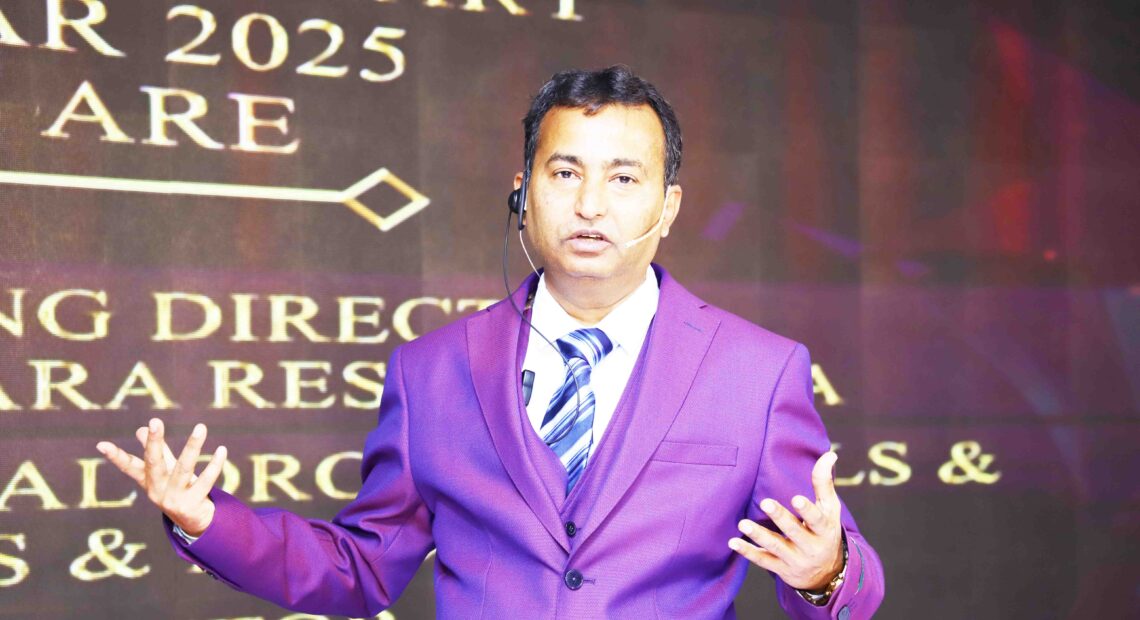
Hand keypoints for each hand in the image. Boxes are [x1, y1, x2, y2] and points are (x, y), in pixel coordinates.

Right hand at [96, 418, 226, 536]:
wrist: (193, 521)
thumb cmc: (176, 489)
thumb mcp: (164, 472)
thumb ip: (157, 451)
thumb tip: (142, 428)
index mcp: (148, 481)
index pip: (129, 466)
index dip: (116, 456)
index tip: (101, 445)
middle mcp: (158, 490)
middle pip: (154, 463)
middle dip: (154, 442)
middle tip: (155, 421)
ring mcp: (174, 498)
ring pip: (184, 469)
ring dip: (192, 447)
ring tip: (200, 427)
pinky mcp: (192, 503)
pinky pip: (206, 480)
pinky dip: (215, 465)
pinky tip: (221, 450)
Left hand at [729, 451, 843, 590]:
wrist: (827, 572)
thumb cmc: (825, 530)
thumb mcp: (830, 509)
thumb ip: (824, 483)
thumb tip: (829, 454)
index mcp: (825, 529)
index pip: (817, 520)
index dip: (807, 510)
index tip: (796, 499)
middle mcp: (811, 547)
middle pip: (794, 532)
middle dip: (780, 518)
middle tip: (765, 502)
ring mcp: (795, 560)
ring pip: (776, 548)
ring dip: (759, 536)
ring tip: (743, 524)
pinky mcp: (781, 569)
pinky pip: (763, 561)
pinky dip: (748, 552)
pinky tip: (733, 543)